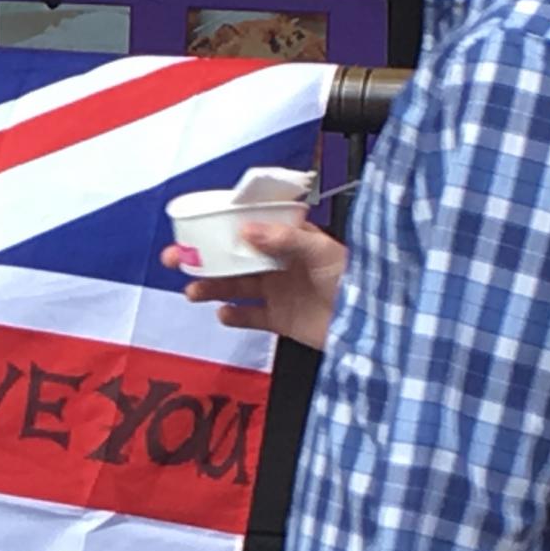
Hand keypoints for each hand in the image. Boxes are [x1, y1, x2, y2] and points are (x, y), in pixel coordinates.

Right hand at [162, 221, 346, 350]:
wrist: (372, 325)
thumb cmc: (357, 280)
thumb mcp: (321, 251)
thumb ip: (284, 239)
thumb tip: (246, 229)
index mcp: (291, 240)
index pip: (251, 226)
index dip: (223, 225)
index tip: (197, 225)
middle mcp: (281, 263)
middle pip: (234, 256)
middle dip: (204, 257)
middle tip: (177, 259)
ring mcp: (279, 291)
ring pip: (235, 285)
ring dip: (211, 286)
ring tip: (194, 291)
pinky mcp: (280, 319)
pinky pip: (249, 316)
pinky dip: (234, 316)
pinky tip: (224, 313)